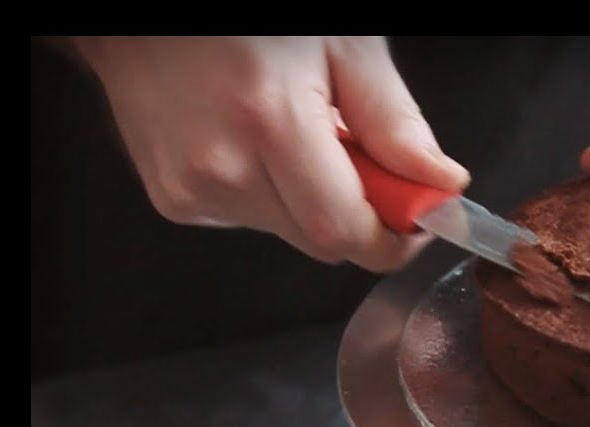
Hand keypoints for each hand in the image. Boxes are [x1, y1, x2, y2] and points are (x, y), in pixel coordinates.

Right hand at [70, 36, 469, 271]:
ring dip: (313, 200)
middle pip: (324, 242)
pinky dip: (273, 194)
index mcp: (270, 123)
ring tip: (298, 136)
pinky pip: (253, 221)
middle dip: (359, 212)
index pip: (346, 232)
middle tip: (362, 158)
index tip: (419, 216)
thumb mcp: (343, 44)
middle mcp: (224, 168)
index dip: (395, 237)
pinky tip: (259, 143)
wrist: (147, 16)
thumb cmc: (247, 18)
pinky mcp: (176, 201)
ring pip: (291, 233)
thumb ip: (395, 122)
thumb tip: (442, 186)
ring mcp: (192, 191)